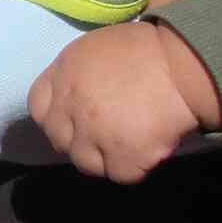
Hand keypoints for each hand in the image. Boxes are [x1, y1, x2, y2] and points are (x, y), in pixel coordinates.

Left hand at [31, 21, 204, 182]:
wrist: (184, 62)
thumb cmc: (147, 48)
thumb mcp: (98, 48)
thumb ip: (77, 74)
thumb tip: (73, 99)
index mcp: (64, 71)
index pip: (38, 106)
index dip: (56, 117)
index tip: (73, 120)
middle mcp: (71, 103)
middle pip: (59, 140)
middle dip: (80, 141)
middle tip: (107, 135)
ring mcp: (94, 132)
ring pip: (87, 164)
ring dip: (106, 158)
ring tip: (130, 141)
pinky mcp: (122, 155)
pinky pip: (120, 175)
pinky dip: (135, 166)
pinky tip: (149, 147)